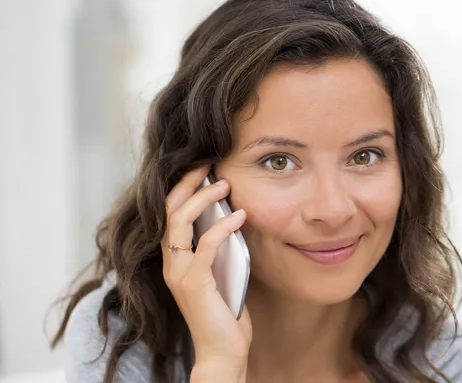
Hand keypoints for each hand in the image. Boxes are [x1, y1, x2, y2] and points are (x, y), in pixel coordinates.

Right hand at [161, 166, 251, 376]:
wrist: (222, 350)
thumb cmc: (224, 310)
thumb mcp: (220, 270)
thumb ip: (218, 246)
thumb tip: (233, 213)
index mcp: (174, 257)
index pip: (169, 212)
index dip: (182, 186)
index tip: (202, 167)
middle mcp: (170, 262)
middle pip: (169, 209)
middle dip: (188, 182)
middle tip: (209, 164)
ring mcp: (178, 272)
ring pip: (180, 221)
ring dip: (203, 198)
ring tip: (225, 184)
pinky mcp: (194, 283)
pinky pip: (206, 245)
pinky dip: (223, 226)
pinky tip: (240, 216)